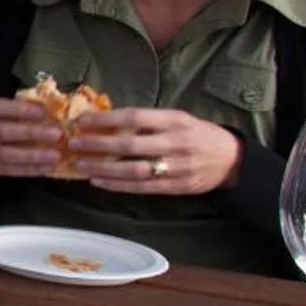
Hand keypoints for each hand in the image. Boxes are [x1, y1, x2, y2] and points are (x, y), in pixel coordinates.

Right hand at [0, 96, 63, 178]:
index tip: (42, 111)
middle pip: (1, 132)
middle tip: (57, 134)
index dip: (18, 109)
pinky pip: (9, 170)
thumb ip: (22, 108)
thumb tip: (53, 106)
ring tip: (55, 156)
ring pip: (5, 155)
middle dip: (30, 133)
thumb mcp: (3, 110)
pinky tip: (47, 167)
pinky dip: (29, 169)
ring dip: (32, 156)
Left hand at [72, 107, 243, 195]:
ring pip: (133, 169)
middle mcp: (176, 143)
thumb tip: (108, 120)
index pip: (134, 117)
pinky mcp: (176, 187)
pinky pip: (142, 187)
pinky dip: (117, 185)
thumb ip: (149, 120)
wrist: (232, 160)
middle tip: (74, 143)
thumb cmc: (198, 134)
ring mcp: (177, 167)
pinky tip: (98, 182)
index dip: (106, 119)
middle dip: (98, 144)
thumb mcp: (178, 119)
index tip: (82, 121)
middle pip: (130, 144)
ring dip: (103, 168)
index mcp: (175, 120)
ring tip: (80, 165)